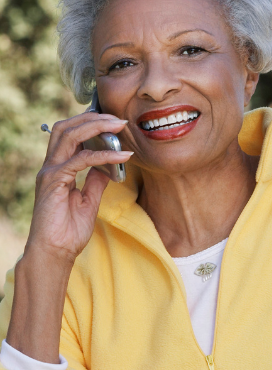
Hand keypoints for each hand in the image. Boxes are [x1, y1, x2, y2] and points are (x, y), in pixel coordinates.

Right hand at [29, 112, 131, 263]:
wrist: (55, 252)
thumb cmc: (68, 231)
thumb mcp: (89, 201)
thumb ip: (96, 181)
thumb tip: (109, 167)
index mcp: (58, 168)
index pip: (71, 134)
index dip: (91, 124)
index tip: (116, 124)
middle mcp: (51, 166)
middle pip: (67, 127)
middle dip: (93, 117)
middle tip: (119, 118)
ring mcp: (50, 172)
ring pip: (70, 135)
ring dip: (96, 126)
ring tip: (120, 125)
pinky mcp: (54, 181)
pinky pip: (81, 160)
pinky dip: (103, 155)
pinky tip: (122, 155)